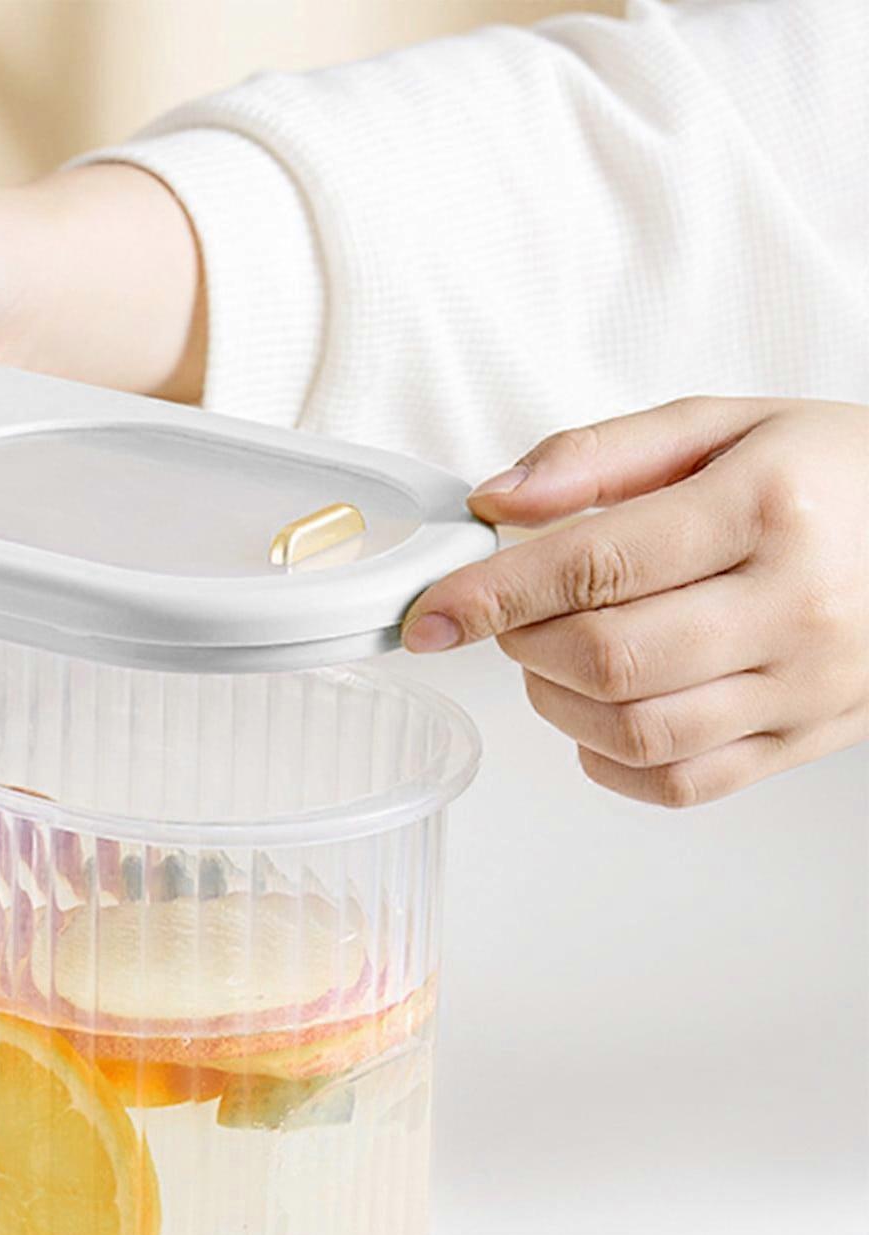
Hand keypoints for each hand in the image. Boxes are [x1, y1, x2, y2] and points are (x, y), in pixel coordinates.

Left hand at [403, 398, 868, 805]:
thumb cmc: (830, 475)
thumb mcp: (722, 426)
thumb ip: (598, 456)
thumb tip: (495, 502)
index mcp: (769, 508)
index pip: (596, 565)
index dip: (491, 595)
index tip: (429, 613)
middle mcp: (796, 606)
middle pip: (608, 659)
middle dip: (523, 643)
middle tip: (512, 615)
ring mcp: (806, 686)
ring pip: (637, 731)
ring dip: (556, 701)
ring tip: (554, 656)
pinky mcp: (804, 741)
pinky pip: (680, 783)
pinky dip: (610, 757)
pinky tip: (599, 712)